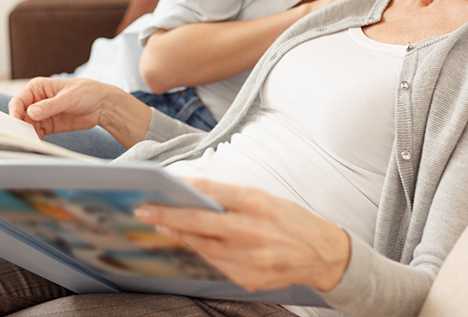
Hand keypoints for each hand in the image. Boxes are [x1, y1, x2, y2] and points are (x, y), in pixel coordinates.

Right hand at [9, 77, 151, 147]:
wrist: (102, 105)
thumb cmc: (86, 92)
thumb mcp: (68, 98)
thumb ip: (49, 106)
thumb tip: (31, 112)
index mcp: (37, 88)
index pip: (19, 101)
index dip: (15, 112)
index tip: (16, 124)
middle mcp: (36, 101)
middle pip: (21, 116)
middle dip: (21, 127)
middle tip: (23, 137)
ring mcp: (42, 114)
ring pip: (27, 127)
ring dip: (28, 136)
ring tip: (32, 143)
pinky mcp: (48, 126)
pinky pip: (38, 134)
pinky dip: (37, 140)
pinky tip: (40, 145)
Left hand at [135, 179, 350, 292]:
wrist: (324, 255)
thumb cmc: (291, 220)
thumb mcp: (265, 198)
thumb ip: (230, 198)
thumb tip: (193, 193)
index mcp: (257, 203)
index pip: (210, 195)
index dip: (181, 193)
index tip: (158, 190)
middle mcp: (253, 231)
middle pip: (199, 223)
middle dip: (167, 216)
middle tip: (143, 211)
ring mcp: (250, 259)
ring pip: (202, 246)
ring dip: (179, 235)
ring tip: (161, 225)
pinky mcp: (249, 278)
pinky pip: (216, 263)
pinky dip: (202, 251)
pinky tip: (191, 242)